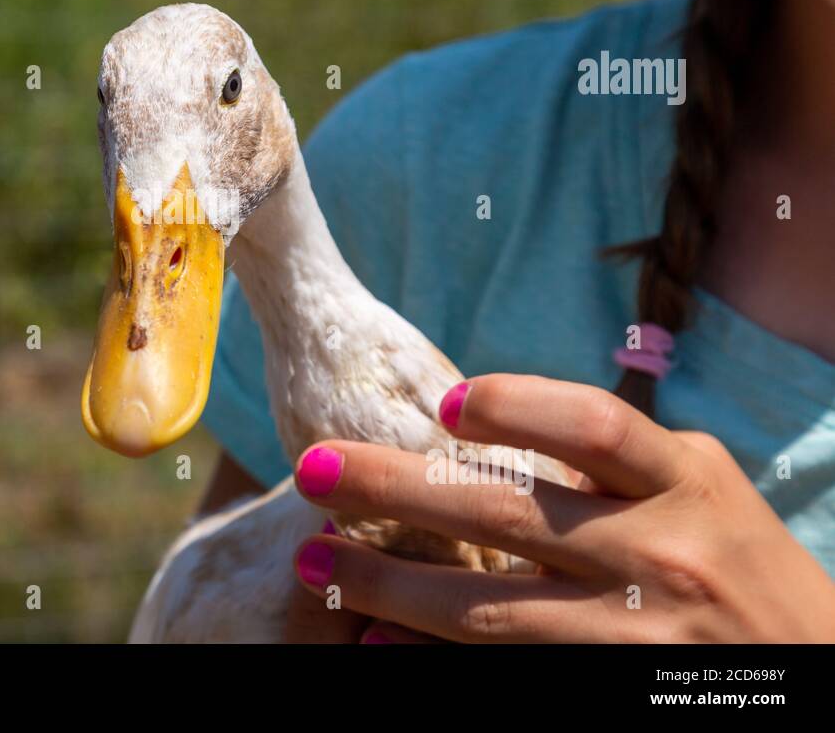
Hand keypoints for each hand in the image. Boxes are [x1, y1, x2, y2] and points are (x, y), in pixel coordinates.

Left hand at [290, 374, 834, 641]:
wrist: (816, 677)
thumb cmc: (740, 566)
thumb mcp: (702, 488)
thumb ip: (617, 453)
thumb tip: (487, 415)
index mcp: (684, 481)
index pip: (594, 427)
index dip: (514, 405)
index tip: (439, 404)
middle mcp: (661, 553)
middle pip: (508, 514)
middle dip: (395, 489)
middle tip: (311, 468)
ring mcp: (637, 637)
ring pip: (490, 611)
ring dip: (388, 585)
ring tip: (313, 561)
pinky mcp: (611, 692)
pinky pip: (506, 674)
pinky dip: (433, 658)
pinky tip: (374, 643)